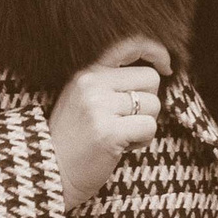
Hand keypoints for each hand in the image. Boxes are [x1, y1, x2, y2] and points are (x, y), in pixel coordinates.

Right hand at [47, 38, 170, 213]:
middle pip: (151, 79)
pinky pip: (149, 127)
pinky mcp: (108, 132)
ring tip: (119, 136)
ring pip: (153, 105)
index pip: (128, 47)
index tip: (166, 67)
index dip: (155, 52)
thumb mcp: (84, 100)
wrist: (50, 171)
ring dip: (144, 125)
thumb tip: (156, 74)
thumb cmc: (75, 139)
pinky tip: (121, 148)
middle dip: (148, 102)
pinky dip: (142, 141)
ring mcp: (98, 107)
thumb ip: (111, 84)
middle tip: (127, 120)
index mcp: (87, 74)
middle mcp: (91, 85)